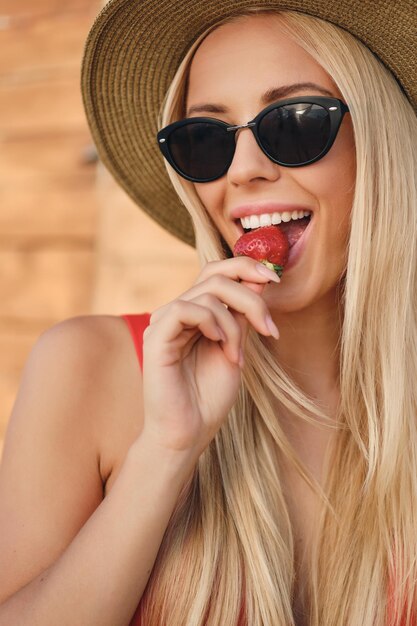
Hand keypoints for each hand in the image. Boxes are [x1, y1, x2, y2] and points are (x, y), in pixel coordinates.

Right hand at [141, 257, 279, 457]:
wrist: (189, 434)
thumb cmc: (209, 398)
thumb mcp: (236, 347)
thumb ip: (241, 315)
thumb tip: (259, 278)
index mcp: (195, 314)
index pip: (216, 272)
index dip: (246, 266)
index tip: (275, 280)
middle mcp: (177, 313)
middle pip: (216, 276)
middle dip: (251, 297)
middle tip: (269, 328)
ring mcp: (163, 323)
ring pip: (207, 293)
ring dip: (234, 323)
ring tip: (237, 356)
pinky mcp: (155, 337)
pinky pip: (185, 309)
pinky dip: (211, 323)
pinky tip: (219, 346)